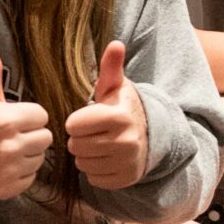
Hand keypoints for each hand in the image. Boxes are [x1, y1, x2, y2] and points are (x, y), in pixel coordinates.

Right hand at [0, 47, 53, 200]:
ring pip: (40, 157)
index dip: (29, 115)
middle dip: (31, 134)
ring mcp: (10, 169)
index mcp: (6, 120)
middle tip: (11, 134)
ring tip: (7, 149)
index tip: (13, 118)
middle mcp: (10, 146)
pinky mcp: (9, 188)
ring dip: (28, 153)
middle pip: (45, 137)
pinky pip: (31, 177)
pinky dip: (21, 172)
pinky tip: (5, 165)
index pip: (41, 115)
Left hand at [63, 43, 149, 190]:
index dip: (76, 122)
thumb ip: (110, 67)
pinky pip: (93, 179)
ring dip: (86, 155)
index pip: (73, 125)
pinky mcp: (126, 179)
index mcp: (119, 116)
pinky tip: (106, 158)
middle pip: (76, 146)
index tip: (87, 118)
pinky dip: (95, 170)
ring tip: (99, 144)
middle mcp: (126, 141)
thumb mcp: (115, 86)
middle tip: (92, 133)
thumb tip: (115, 44)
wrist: (150, 134)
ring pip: (82, 164)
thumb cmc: (122, 107)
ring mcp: (127, 162)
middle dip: (80, 139)